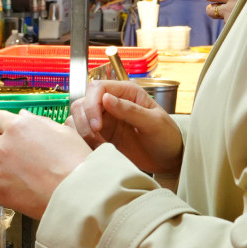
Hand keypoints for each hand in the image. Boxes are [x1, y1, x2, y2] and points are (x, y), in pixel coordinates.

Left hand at [0, 110, 91, 219]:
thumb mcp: (63, 132)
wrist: (77, 194)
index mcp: (17, 127)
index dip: (6, 124)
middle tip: (21, 152)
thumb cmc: (75, 163)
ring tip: (19, 169)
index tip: (11, 130)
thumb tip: (25, 117)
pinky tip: (9, 182)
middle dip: (3, 143)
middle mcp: (3, 147)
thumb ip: (38, 122)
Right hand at [66, 80, 184, 175]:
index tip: (98, 126)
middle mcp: (112, 102)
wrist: (169, 160)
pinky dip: (82, 141)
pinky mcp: (101, 135)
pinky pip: (81, 133)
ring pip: (77, 117)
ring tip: (99, 146)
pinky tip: (97, 150)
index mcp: (127, 92)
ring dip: (82, 132)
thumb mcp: (154, 123)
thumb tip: (106, 98)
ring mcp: (105, 119)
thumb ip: (130, 110)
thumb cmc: (167, 137)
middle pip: (82, 102)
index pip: (97, 88)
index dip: (92, 105)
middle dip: (85, 120)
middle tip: (97, 138)